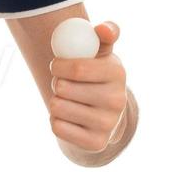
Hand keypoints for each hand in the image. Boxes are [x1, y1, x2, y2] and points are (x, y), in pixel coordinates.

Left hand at [48, 21, 127, 153]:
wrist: (101, 111)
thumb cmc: (94, 73)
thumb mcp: (100, 51)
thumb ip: (104, 34)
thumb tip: (103, 29)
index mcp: (117, 73)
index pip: (76, 69)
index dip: (58, 66)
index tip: (56, 65)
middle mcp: (117, 100)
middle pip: (63, 88)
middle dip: (55, 83)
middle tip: (63, 84)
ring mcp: (108, 124)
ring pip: (57, 107)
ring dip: (55, 101)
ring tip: (68, 100)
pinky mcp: (96, 143)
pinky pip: (57, 128)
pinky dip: (56, 120)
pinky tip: (69, 117)